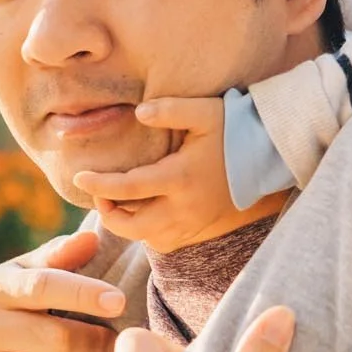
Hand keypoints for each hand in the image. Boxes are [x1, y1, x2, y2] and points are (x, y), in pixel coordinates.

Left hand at [72, 95, 237, 250]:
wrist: (272, 159)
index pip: (126, 189)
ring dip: (127, 223)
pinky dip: (148, 230)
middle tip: (101, 194)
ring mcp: (193, 225)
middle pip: (130, 226)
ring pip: (146, 237)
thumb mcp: (205, 112)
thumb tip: (138, 113)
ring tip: (119, 201)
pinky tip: (147, 211)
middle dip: (108, 213)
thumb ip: (170, 109)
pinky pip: (164, 241)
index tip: (79, 178)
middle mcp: (184, 209)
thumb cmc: (237, 130)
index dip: (98, 185)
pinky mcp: (201, 232)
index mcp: (179, 178)